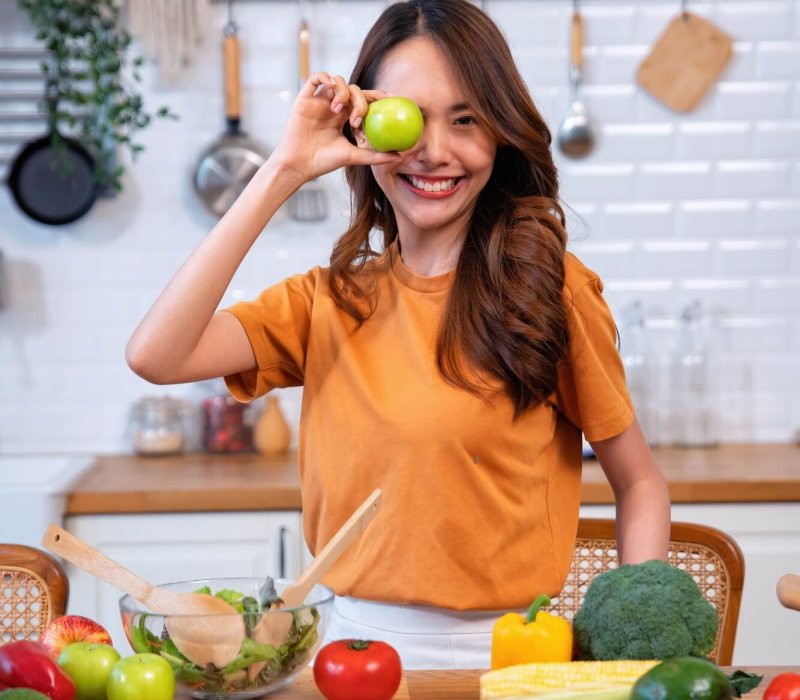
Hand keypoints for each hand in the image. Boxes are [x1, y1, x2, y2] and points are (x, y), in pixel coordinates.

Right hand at [272, 72, 399, 183]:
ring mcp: (319, 101)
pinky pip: (316, 78)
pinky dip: (325, 77)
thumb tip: (399, 156)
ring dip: (343, 92)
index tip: (391, 99)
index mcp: (344, 117)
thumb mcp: (353, 157)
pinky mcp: (305, 99)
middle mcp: (333, 106)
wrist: (299, 165)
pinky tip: (331, 87)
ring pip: (337, 81)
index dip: (377, 96)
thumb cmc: (323, 162)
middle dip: (360, 100)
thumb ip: (374, 154)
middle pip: (353, 90)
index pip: (363, 100)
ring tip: (339, 110)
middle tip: (357, 118)